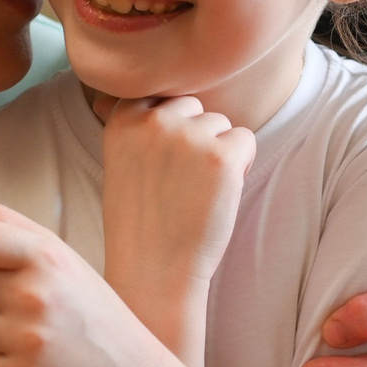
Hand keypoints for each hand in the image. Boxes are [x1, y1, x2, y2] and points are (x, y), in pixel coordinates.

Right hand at [97, 96, 253, 316]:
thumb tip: (140, 100)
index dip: (169, 129)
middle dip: (195, 137)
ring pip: (220, 123)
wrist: (153, 271)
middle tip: (181, 182)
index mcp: (123, 119)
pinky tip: (218, 193)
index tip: (161, 165)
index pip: (160, 96)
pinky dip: (241, 164)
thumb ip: (136, 128)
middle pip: (193, 106)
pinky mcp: (222, 156)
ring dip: (217, 152)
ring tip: (196, 191)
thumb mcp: (121, 163)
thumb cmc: (140, 222)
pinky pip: (246, 139)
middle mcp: (154, 120)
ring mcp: (189, 136)